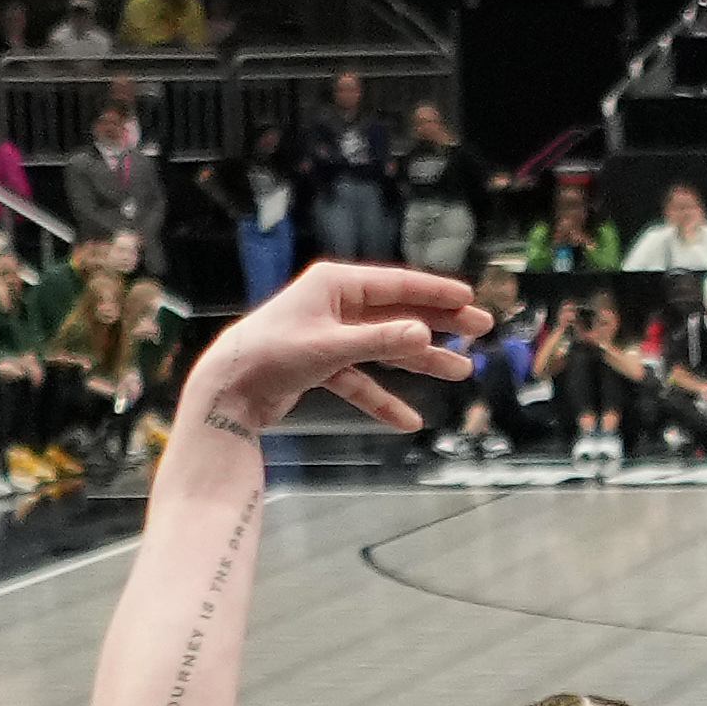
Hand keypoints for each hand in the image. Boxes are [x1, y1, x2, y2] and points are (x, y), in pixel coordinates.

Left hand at [187, 261, 475, 434]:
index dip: (435, 293)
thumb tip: (424, 334)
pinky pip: (361, 380)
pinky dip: (381, 398)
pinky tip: (407, 420)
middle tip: (479, 330)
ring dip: (419, 362)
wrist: (227, 391)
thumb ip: (380, 340)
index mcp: (335, 285)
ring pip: (384, 347)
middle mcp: (334, 304)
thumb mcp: (332, 348)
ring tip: (459, 372)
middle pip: (397, 313)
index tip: (469, 299)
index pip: (397, 285)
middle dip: (438, 324)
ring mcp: (329, 335)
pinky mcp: (321, 365)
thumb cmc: (272, 356)